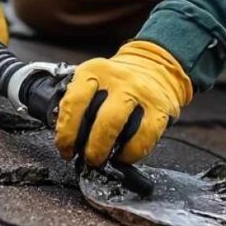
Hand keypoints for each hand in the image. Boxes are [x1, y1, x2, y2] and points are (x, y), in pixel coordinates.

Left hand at [54, 40, 192, 166]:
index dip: (66, 132)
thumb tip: (66, 140)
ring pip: (118, 126)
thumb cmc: (117, 81)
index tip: (65, 147)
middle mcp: (119, 79)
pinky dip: (130, 153)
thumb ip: (78, 102)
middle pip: (99, 118)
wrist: (154, 66)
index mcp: (94, 71)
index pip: (73, 102)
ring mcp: (141, 93)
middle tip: (86, 158)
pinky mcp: (160, 109)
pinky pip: (143, 138)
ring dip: (105, 149)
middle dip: (89, 147)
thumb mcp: (93, 79)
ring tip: (101, 159)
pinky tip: (123, 154)